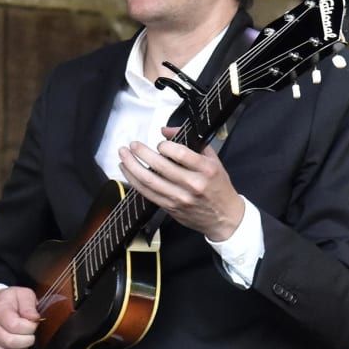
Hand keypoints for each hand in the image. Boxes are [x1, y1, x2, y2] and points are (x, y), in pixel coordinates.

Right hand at [0, 286, 40, 348]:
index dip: (29, 327)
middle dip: (27, 340)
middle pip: (10, 342)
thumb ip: (29, 304)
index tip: (33, 323)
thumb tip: (33, 318)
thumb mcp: (22, 294)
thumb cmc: (11, 301)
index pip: (14, 326)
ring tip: (25, 343)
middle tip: (30, 334)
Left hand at [118, 126, 244, 240]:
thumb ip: (192, 142)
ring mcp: (180, 198)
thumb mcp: (213, 160)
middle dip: (142, 153)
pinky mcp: (170, 208)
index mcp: (206, 169)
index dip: (164, 146)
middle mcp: (193, 184)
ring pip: (149, 181)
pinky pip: (147, 193)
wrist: (225, 218)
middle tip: (132, 144)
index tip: (159, 144)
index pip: (180, 153)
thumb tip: (165, 130)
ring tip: (123, 154)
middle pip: (160, 166)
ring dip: (132, 166)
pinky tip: (126, 170)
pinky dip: (133, 180)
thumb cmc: (218, 185)